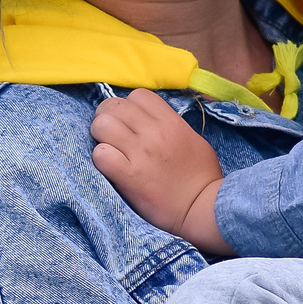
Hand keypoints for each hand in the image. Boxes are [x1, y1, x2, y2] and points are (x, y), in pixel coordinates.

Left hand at [90, 89, 231, 254]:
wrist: (203, 208)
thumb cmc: (202, 175)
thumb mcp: (193, 139)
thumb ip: (170, 124)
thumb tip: (148, 120)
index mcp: (170, 121)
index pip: (138, 95)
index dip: (129, 105)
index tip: (129, 120)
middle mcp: (153, 133)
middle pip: (114, 106)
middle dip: (107, 117)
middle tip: (111, 133)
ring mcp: (140, 154)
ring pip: (102, 125)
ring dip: (100, 136)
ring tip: (108, 147)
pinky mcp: (128, 176)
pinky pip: (100, 154)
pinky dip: (101, 158)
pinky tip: (109, 165)